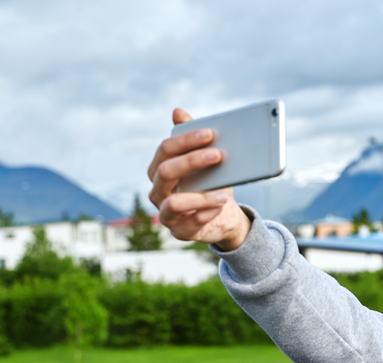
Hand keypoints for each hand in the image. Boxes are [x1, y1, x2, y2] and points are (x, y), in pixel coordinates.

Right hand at [147, 108, 251, 250]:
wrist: (225, 214)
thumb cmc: (212, 182)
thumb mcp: (207, 160)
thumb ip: (194, 138)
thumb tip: (177, 111)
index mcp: (159, 169)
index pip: (165, 149)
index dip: (186, 140)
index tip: (210, 133)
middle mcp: (157, 191)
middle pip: (165, 172)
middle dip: (192, 161)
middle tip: (218, 155)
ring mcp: (165, 213)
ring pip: (173, 203)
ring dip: (200, 196)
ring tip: (223, 192)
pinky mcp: (179, 232)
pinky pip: (190, 224)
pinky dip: (206, 214)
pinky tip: (221, 205)